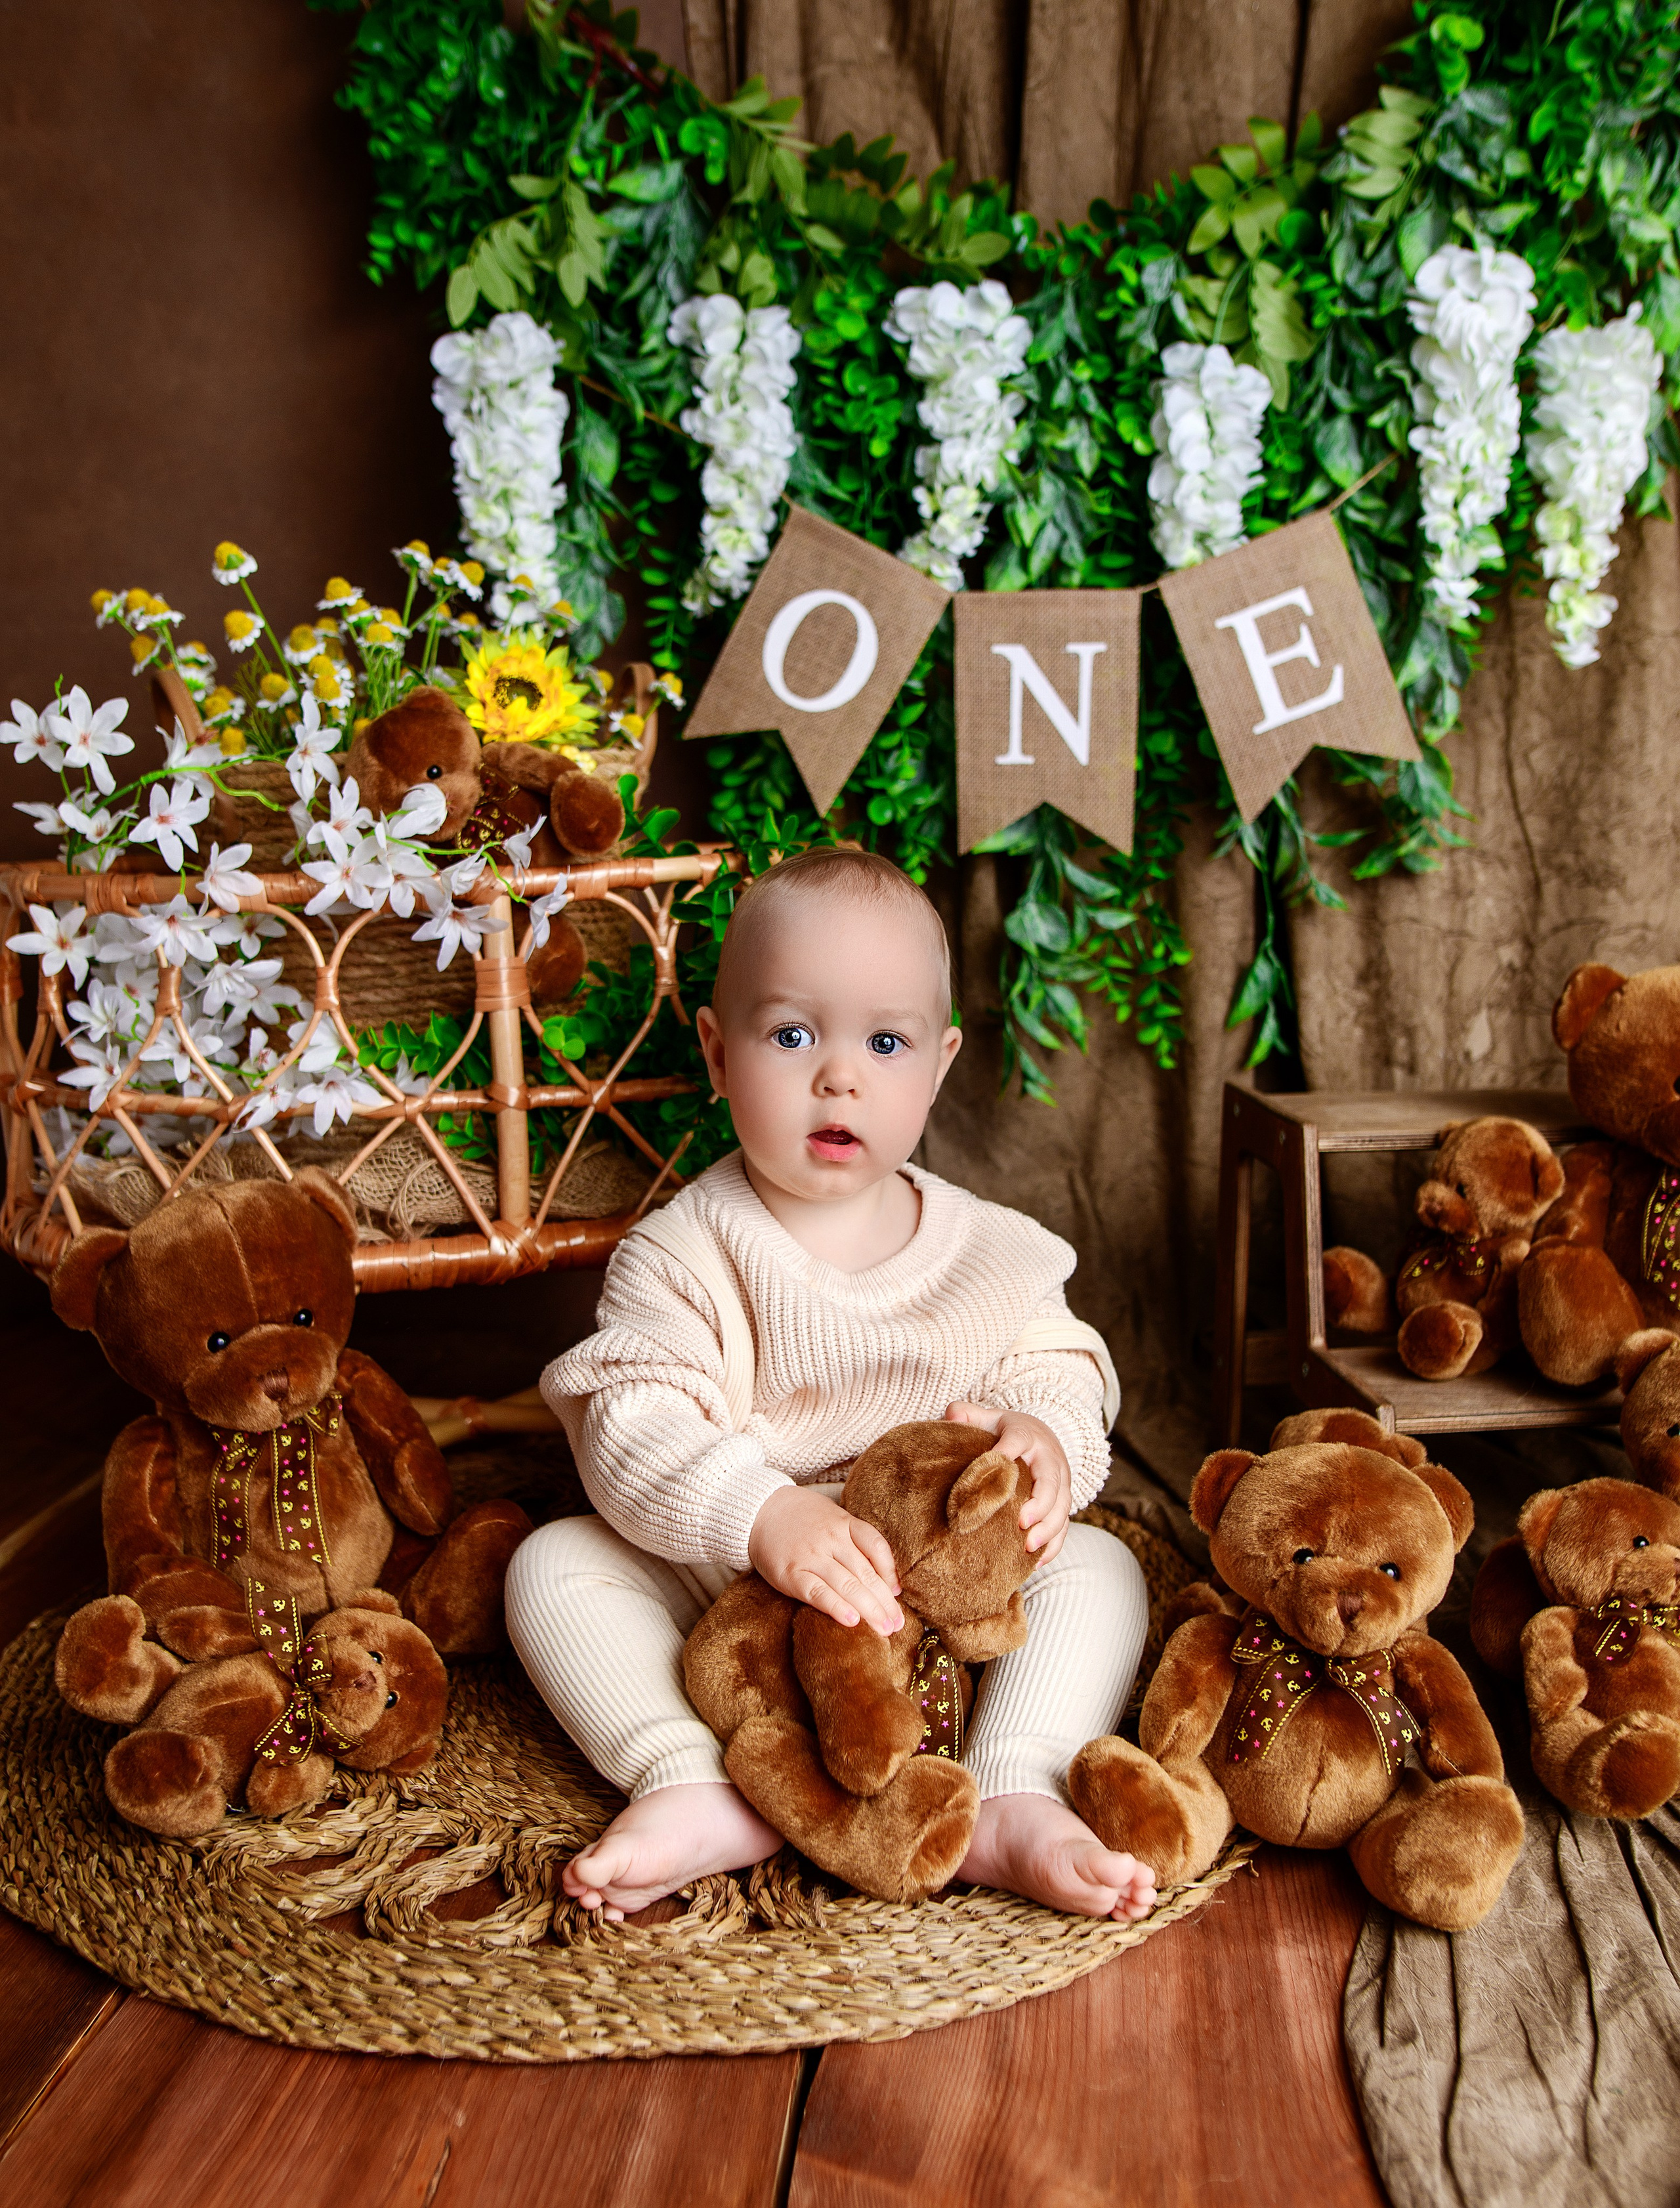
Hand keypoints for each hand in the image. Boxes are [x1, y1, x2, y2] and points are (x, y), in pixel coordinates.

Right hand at [748, 1485, 905, 1635]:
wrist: (758, 1509)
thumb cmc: (801, 1519)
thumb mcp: (832, 1518)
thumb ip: (856, 1541)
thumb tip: (888, 1579)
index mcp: (844, 1524)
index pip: (876, 1547)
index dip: (891, 1573)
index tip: (898, 1595)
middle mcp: (831, 1539)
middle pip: (866, 1573)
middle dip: (885, 1602)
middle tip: (897, 1624)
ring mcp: (811, 1556)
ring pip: (848, 1585)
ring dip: (869, 1610)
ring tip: (884, 1630)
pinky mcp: (791, 1573)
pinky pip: (818, 1592)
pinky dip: (837, 1607)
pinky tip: (852, 1621)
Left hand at [944, 1404, 1071, 1563]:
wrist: (1042, 1436)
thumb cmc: (1009, 1430)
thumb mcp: (992, 1418)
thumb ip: (971, 1415)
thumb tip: (950, 1412)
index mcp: (1028, 1435)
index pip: (1018, 1441)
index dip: (1007, 1451)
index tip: (996, 1465)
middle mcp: (1050, 1459)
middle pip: (1051, 1482)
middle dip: (1039, 1504)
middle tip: (1021, 1523)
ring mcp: (1061, 1482)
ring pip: (1062, 1507)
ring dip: (1048, 1529)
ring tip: (1028, 1547)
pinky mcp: (1064, 1502)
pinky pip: (1064, 1525)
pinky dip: (1053, 1544)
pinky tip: (1036, 1561)